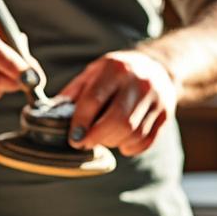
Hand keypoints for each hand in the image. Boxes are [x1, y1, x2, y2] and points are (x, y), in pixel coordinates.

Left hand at [59, 50, 176, 156]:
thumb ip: (74, 92)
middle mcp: (139, 82)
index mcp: (116, 69)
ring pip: (133, 133)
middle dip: (97, 137)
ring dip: (113, 143)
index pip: (95, 100)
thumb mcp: (93, 72)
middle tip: (85, 142)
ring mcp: (156, 99)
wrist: (156, 67)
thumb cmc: (117, 73)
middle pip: (118, 121)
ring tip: (104, 138)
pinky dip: (130, 148)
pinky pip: (146, 141)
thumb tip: (50, 113)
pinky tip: (121, 142)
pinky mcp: (166, 114)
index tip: (73, 137)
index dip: (81, 122)